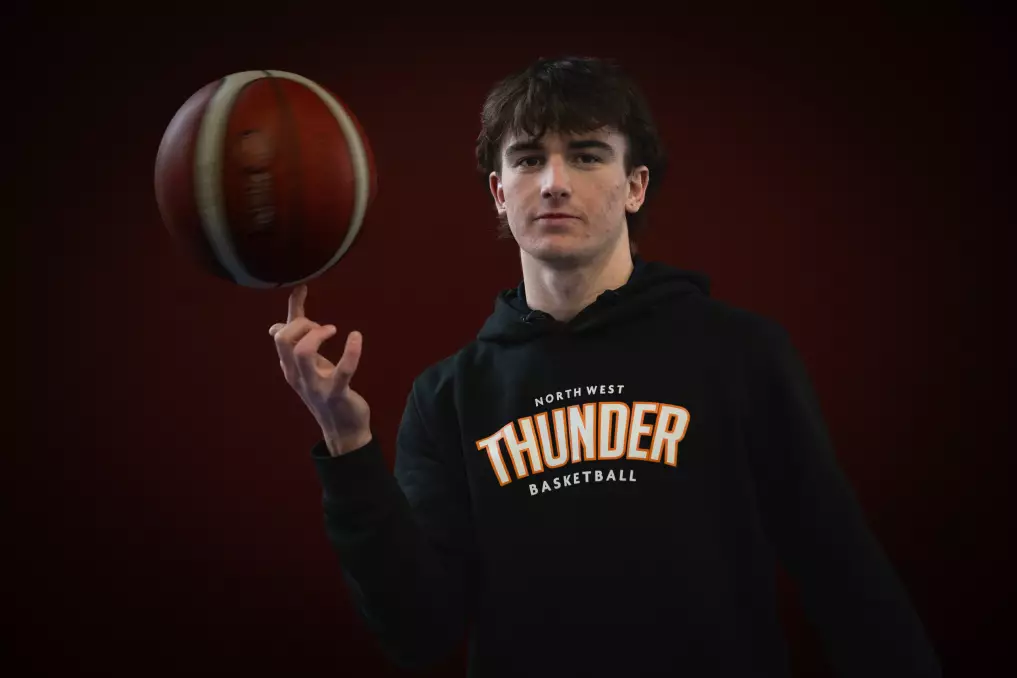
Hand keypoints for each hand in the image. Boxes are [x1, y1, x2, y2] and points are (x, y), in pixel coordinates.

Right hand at [269, 284, 371, 455]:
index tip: (302, 288)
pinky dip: (350, 351)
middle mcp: (297, 375)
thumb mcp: (310, 366)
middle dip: (301, 324)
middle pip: (283, 340)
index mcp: (290, 367)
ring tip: (333, 330)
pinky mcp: (336, 394)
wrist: (343, 430)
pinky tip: (356, 337)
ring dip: (317, 334)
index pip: (280, 333)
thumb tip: (275, 326)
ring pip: (302, 352)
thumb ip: (297, 343)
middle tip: (324, 327)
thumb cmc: (326, 393)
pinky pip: (343, 370)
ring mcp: (314, 385)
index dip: (292, 308)